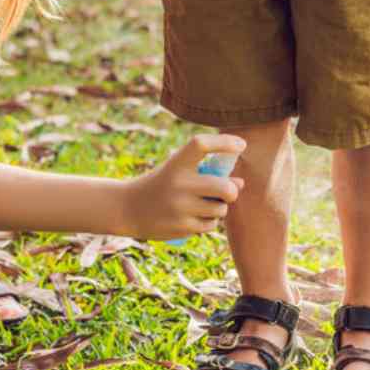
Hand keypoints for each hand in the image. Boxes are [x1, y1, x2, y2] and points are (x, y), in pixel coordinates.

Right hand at [123, 134, 246, 239]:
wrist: (128, 208)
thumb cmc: (161, 185)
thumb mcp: (177, 172)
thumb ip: (207, 174)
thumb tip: (240, 183)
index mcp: (176, 164)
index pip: (201, 145)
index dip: (224, 142)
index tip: (241, 145)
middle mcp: (178, 184)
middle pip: (224, 187)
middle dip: (232, 191)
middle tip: (227, 192)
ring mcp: (180, 207)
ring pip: (220, 209)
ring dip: (218, 208)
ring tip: (202, 205)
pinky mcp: (182, 227)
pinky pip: (210, 225)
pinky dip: (208, 222)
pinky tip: (193, 218)